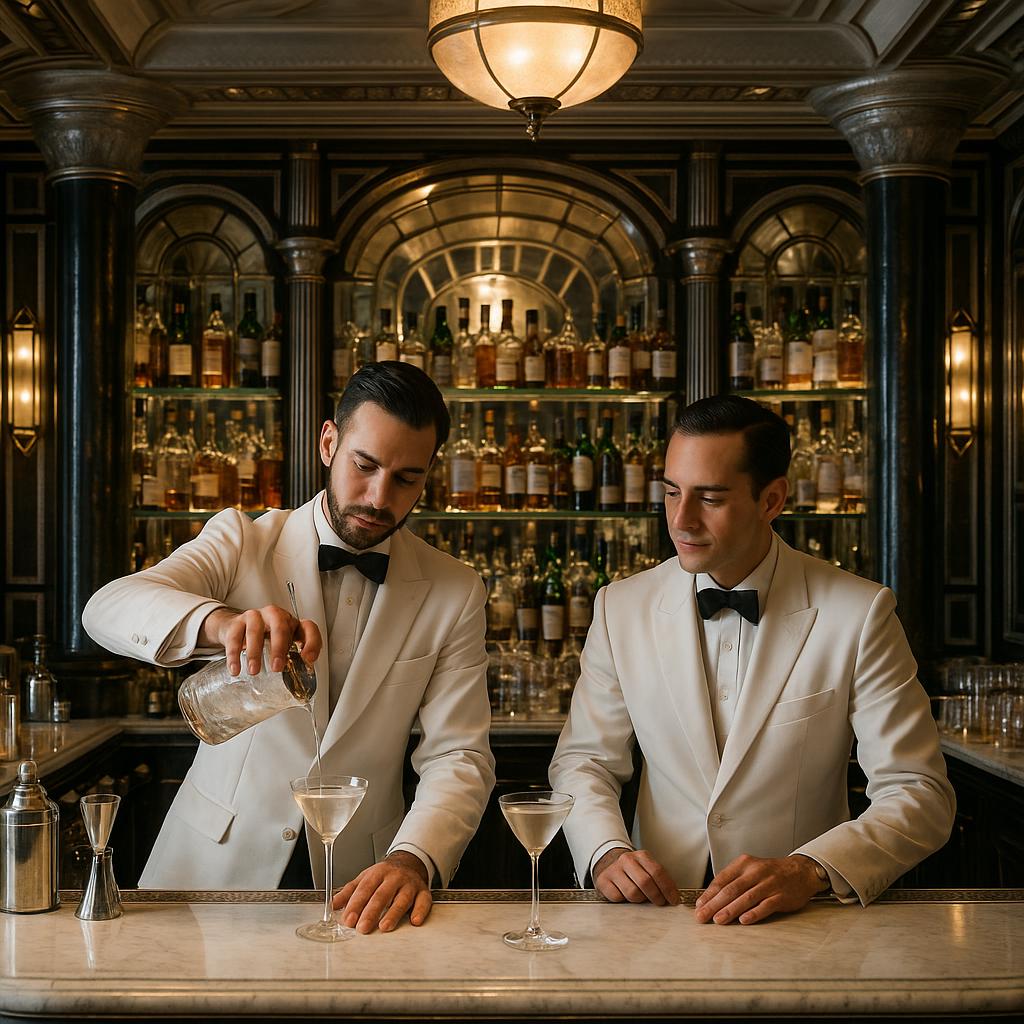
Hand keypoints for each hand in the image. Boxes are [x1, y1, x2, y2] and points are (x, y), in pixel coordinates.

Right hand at [199, 605, 320, 675]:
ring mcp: (255, 617)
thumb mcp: (282, 646)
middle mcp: (275, 616)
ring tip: (254, 671)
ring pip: (255, 631)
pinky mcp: (237, 623)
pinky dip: (234, 655)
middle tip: (276, 667)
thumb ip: (291, 660)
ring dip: (255, 652)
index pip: (308, 628)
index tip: (308, 659)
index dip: (312, 642)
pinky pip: (234, 637)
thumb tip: (298, 684)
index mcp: (292, 624)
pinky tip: (235, 669)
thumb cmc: (265, 638)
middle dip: (279, 648)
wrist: (236, 627)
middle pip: (280, 627)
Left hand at [332, 851, 431, 933]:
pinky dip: (421, 910)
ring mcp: (410, 884)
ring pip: (402, 898)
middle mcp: (394, 877)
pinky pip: (424, 900)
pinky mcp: (423, 891)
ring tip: (385, 926)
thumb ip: (349, 892)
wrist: (409, 863)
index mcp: (377, 873)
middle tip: (363, 928)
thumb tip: (333, 905)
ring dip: (394, 913)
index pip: (365, 889)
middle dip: (371, 912)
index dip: (356, 904)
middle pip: (382, 894)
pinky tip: (415, 921)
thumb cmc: (384, 875)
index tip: (349, 919)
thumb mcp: (365, 878)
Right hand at [593, 847, 680, 905]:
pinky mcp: (603, 881)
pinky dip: (624, 901)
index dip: (667, 888)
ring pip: (632, 893)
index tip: (674, 900)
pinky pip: (617, 897)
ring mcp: (613, 870)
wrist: (609, 864)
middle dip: (655, 896)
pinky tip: (625, 895)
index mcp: (641, 856)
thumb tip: (674, 897)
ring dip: (639, 900)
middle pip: (645, 882)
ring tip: (640, 897)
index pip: (657, 872)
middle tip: (659, 902)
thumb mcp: (647, 869)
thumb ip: (659, 879)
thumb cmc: (634, 871)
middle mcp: (626, 860)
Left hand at [694, 853, 824, 924]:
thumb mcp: (750, 869)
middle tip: (702, 916)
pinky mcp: (781, 896)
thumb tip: (712, 898)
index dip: (709, 893)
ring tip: (718, 920)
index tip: (699, 905)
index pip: (722, 879)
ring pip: (746, 898)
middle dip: (714, 904)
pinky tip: (744, 920)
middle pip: (731, 889)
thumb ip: (733, 880)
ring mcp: (769, 884)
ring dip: (730, 910)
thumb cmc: (771, 873)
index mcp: (744, 864)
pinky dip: (754, 913)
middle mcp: (755, 872)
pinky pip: (765, 905)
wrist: (800, 871)